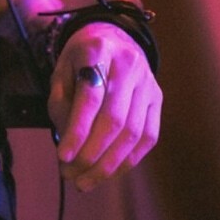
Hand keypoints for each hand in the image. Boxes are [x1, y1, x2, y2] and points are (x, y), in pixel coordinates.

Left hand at [49, 24, 161, 190]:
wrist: (113, 38)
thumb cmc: (80, 61)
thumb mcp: (60, 72)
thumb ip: (61, 106)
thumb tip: (70, 150)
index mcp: (99, 50)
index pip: (91, 96)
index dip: (77, 130)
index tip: (63, 157)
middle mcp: (129, 64)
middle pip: (114, 119)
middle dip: (92, 155)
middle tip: (71, 176)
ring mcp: (148, 81)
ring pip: (133, 132)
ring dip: (108, 165)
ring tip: (85, 182)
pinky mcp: (158, 98)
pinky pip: (148, 137)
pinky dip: (128, 160)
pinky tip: (109, 172)